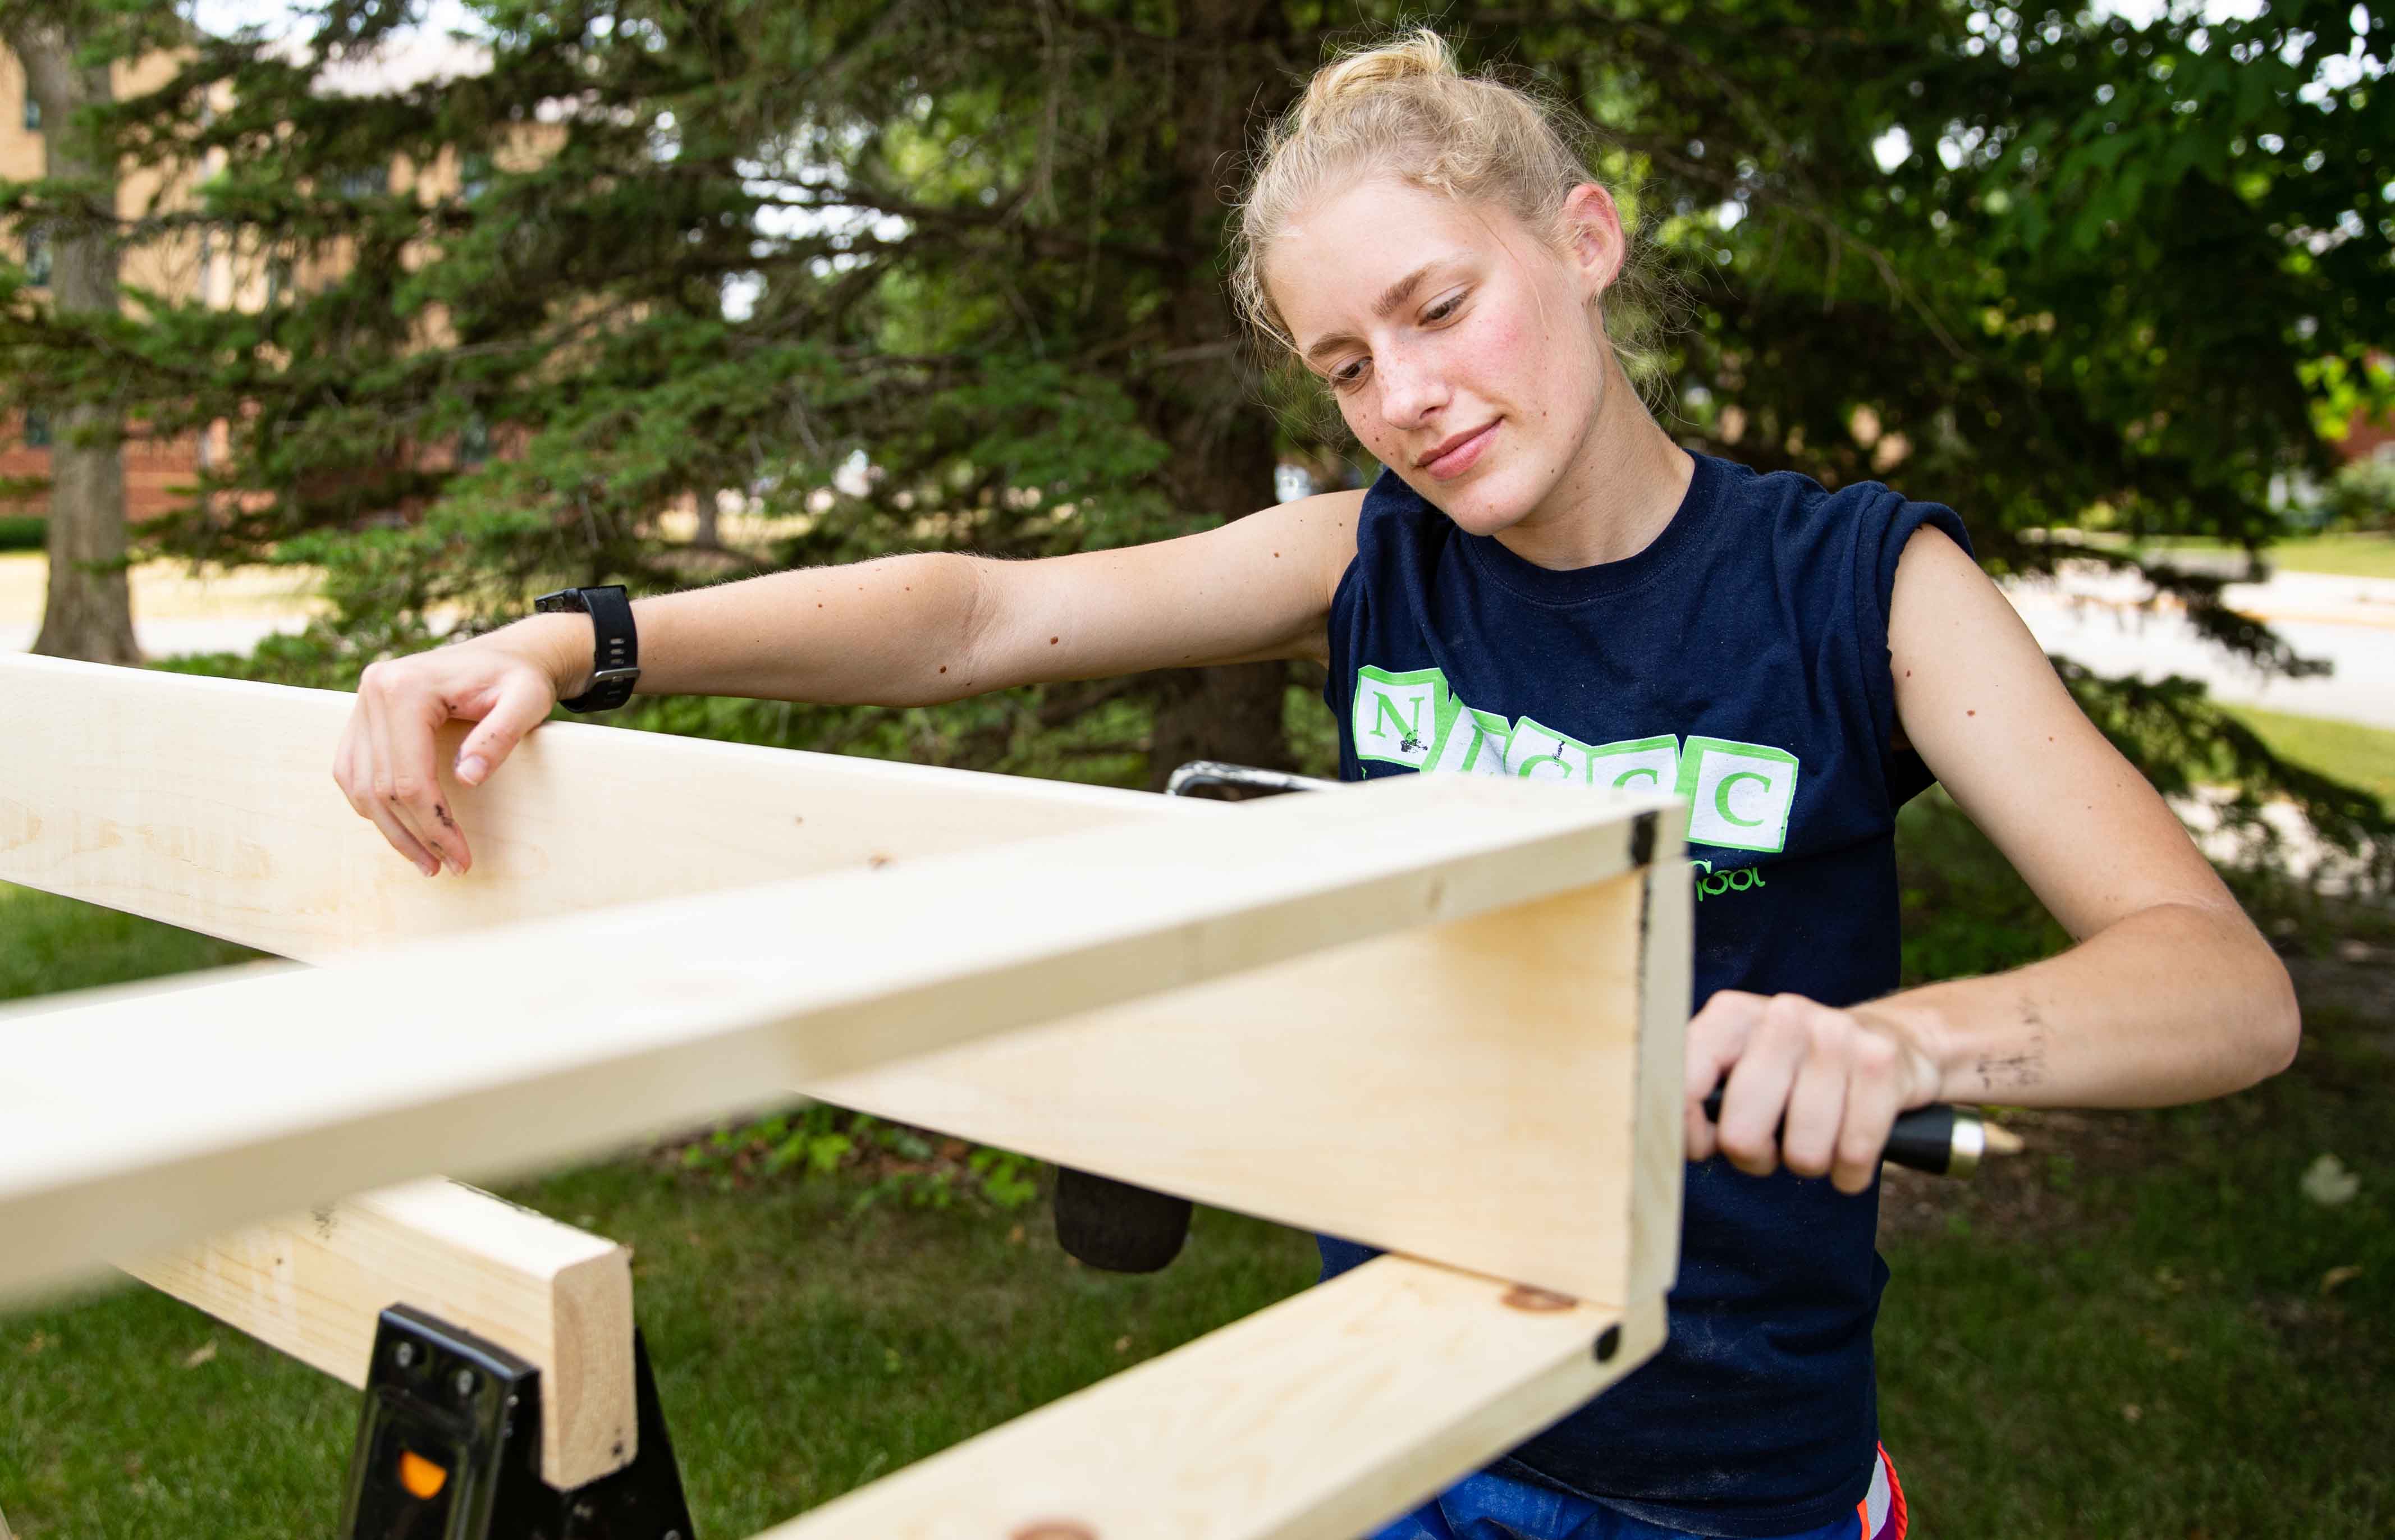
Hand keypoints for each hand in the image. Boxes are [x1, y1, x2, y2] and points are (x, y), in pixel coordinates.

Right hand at [331, 625, 576, 876]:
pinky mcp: (362, 716)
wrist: (506, 655)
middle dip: (414, 835)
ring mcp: (362, 703)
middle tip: (447, 867)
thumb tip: (467, 780)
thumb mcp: (527, 701)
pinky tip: (401, 829)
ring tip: (426, 861)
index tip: (460, 857)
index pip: (410, 776)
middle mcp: (373, 691)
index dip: (433, 825)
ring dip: (390, 829)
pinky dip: (373, 806)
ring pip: (360, 785)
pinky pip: (354, 772)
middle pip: (382, 786)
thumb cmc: (519, 678)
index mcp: (406, 687)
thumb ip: (500, 737)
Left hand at [1684, 990, 1943, 1193]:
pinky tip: (1849, 1153)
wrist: (1888, 1043)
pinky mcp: (1881, 1063)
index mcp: (1730, 1015)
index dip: (1690, 1134)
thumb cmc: (1795, 1073)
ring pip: (1803, 1153)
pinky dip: (1850, 1172)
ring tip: (1816, 1138)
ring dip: (1810, 1163)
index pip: (1683, 1085)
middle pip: (1741, 1135)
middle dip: (1756, 1157)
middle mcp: (1781, 1014)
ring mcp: (1834, 1034)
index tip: (1706, 1144)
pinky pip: (1854, 1155)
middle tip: (1773, 1144)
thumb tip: (1663, 1140)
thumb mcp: (1739, 1068)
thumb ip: (1696, 1095)